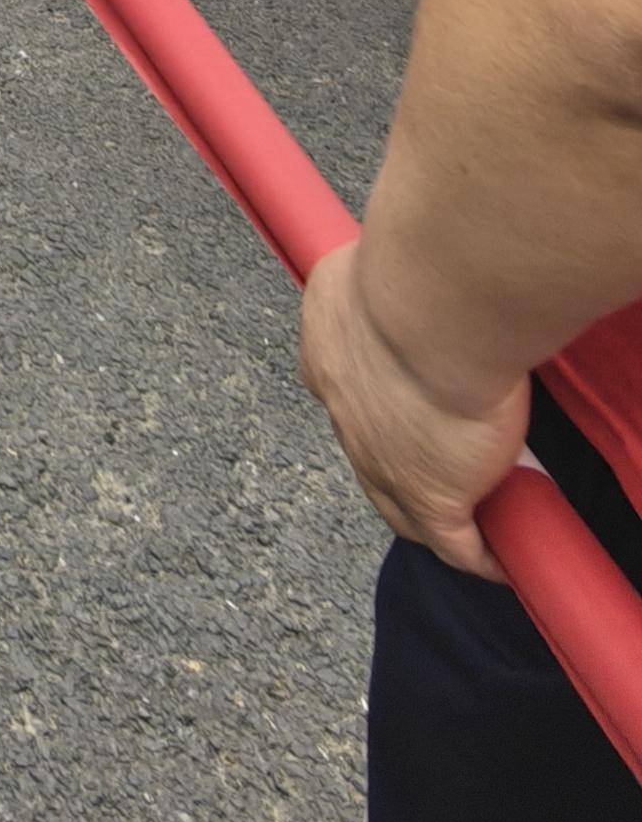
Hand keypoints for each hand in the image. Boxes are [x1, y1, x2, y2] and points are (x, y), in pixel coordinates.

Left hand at [301, 239, 530, 577]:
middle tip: (430, 466)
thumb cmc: (403, 270)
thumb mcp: (360, 261)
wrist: (430, 310)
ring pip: (401, 513)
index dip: (363, 399)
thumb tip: (391, 263)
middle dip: (392, 466)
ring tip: (462, 522)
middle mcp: (343, 412)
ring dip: (428, 519)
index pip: (336, 388)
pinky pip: (457, 545)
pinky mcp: (434, 498)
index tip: (391, 398)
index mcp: (326, 352)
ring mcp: (382, 463)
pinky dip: (476, 556)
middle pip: (365, 457)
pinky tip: (496, 561)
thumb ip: (372, 274)